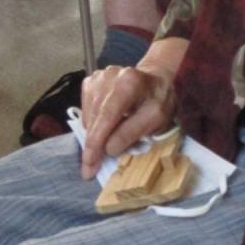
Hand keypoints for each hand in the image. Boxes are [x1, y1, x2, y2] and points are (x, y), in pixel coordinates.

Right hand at [80, 63, 175, 179]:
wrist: (155, 81)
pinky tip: (105, 127)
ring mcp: (97, 78)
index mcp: (129, 82)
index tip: (90, 163)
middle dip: (92, 145)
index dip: (97, 141)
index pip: (107, 115)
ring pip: (88, 116)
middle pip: (95, 117)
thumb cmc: (158, 101)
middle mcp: (109, 76)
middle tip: (89, 168)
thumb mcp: (156, 119)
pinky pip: (86, 110)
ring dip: (93, 135)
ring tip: (104, 146)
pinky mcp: (91, 81)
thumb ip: (132, 132)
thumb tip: (108, 149)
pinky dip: (92, 124)